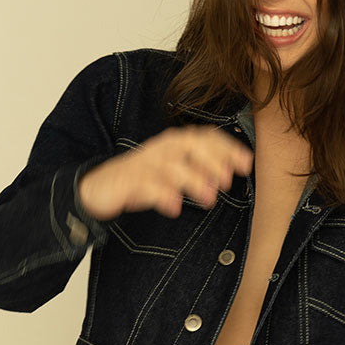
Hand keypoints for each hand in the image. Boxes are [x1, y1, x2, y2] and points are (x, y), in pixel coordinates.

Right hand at [76, 125, 252, 220]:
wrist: (98, 188)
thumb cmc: (140, 179)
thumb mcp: (171, 171)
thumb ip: (197, 169)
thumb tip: (226, 173)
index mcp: (172, 144)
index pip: (204, 137)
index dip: (226, 148)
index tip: (246, 163)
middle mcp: (159, 150)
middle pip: (189, 145)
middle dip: (211, 160)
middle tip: (227, 181)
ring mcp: (143, 165)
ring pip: (171, 166)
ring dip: (193, 180)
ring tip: (209, 199)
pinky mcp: (127, 182)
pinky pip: (147, 186)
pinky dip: (162, 195)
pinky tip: (175, 207)